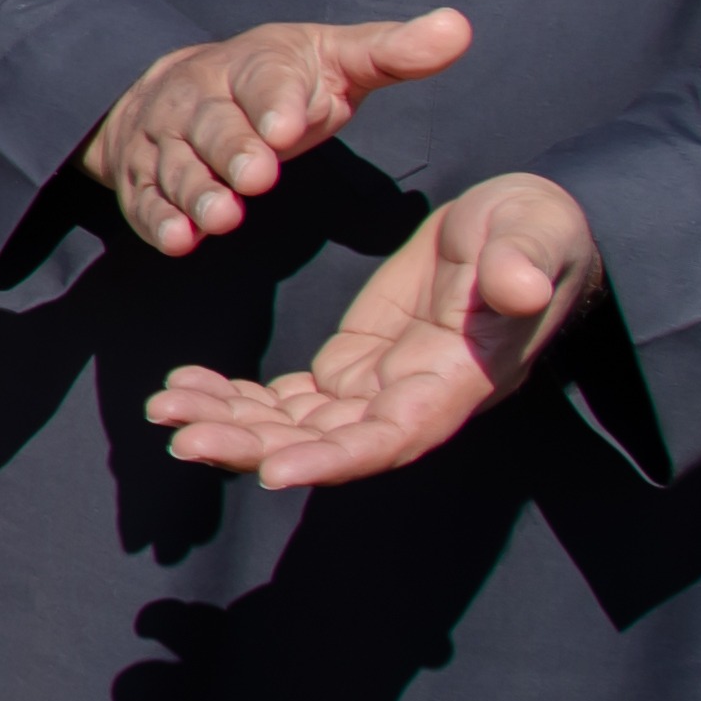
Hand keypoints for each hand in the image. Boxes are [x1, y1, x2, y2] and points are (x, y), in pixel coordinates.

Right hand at [79, 10, 472, 255]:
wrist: (177, 90)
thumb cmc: (277, 83)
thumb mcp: (335, 58)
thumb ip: (395, 52)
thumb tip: (459, 28)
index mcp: (253, 65)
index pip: (263, 80)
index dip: (274, 104)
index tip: (288, 128)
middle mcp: (200, 99)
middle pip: (213, 125)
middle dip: (232, 152)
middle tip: (256, 177)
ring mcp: (167, 140)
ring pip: (177, 165)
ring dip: (196, 192)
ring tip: (221, 217)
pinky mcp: (144, 179)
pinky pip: (146, 200)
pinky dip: (159, 219)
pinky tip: (179, 240)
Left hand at [145, 176, 603, 486]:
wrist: (527, 229)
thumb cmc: (539, 232)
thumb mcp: (534, 233)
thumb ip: (523, 262)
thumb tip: (518, 285)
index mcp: (456, 381)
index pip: (390, 437)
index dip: (333, 459)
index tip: (272, 471)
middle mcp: (410, 399)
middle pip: (325, 443)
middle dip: (253, 444)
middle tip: (179, 437)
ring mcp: (378, 387)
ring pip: (295, 425)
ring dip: (230, 422)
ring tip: (162, 409)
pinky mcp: (353, 364)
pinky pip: (288, 398)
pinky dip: (236, 396)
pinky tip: (183, 386)